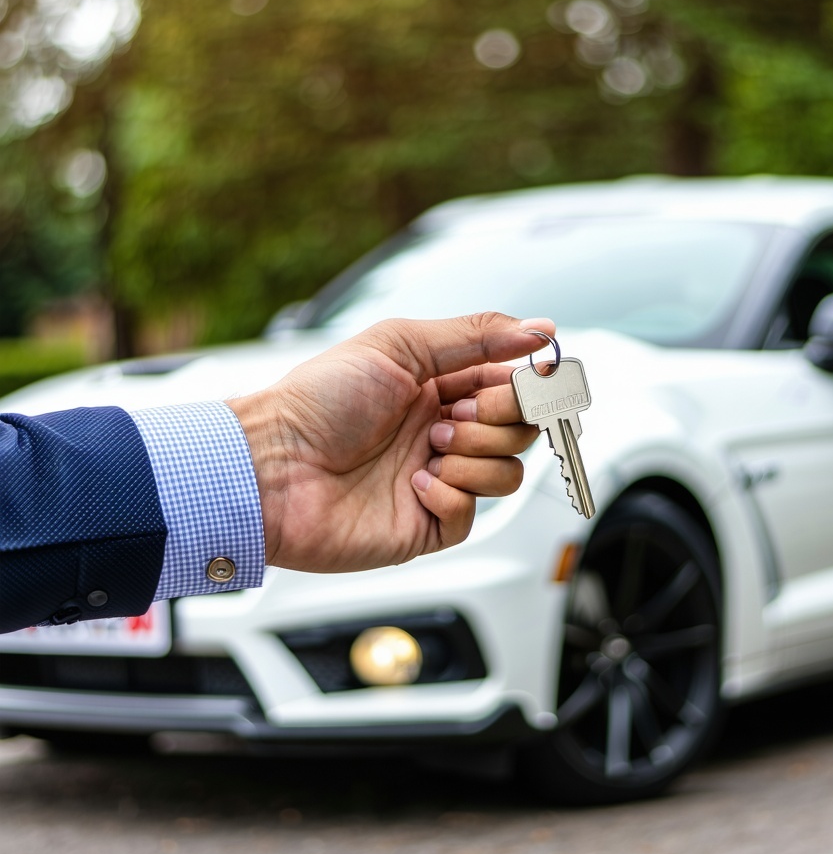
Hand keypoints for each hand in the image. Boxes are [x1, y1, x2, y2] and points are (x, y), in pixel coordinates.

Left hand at [227, 312, 553, 572]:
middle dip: (496, 420)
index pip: (513, 386)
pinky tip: (410, 484)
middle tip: (451, 415)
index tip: (529, 376)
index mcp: (441, 387)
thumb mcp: (400, 344)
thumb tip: (540, 328)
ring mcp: (438, 479)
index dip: (524, 385)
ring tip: (426, 449)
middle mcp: (444, 432)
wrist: (270, 466)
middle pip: (520, 431)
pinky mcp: (427, 524)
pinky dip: (448, 495)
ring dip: (473, 456)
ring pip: (507, 474)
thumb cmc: (319, 400)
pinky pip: (472, 515)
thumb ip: (476, 335)